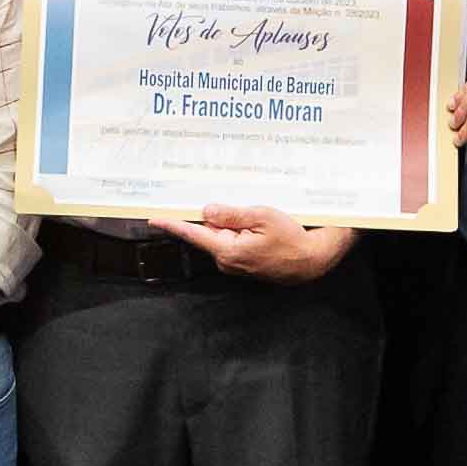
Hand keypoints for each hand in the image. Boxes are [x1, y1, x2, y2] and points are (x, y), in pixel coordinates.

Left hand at [147, 207, 351, 284]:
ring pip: (222, 236)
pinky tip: (255, 224)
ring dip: (230, 223)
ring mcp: (236, 264)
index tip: (154, 219)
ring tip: (254, 215)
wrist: (312, 261)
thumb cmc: (292, 239)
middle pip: (209, 232)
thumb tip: (206, 211)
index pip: (194, 234)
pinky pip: (233, 241)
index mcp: (228, 250)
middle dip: (214, 216)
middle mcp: (227, 261)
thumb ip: (232, 214)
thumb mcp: (262, 217)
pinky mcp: (244, 263)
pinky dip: (238, 230)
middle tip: (229, 202)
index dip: (173, 225)